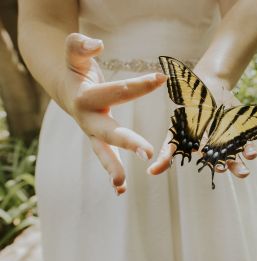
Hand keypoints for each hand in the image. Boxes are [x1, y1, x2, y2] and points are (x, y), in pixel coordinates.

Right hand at [58, 33, 166, 194]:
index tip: (162, 78)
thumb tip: (98, 44)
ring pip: (103, 151)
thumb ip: (81, 45)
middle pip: (108, 131)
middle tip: (147, 153)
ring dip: (113, 168)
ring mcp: (92, 132)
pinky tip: (121, 190)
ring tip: (121, 186)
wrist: (64, 89)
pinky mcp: (98, 139)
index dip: (139, 85)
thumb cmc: (75, 70)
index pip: (117, 91)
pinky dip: (111, 173)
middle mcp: (88, 119)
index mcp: (87, 97)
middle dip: (127, 141)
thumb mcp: (73, 52)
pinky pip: (105, 157)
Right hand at [147, 82, 256, 177]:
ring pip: (241, 154)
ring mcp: (232, 138)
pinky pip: (249, 139)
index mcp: (205, 149)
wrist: (203, 88)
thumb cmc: (187, 114)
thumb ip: (166, 153)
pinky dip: (252, 146)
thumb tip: (151, 172)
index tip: (219, 168)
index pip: (212, 162)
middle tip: (243, 173)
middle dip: (237, 168)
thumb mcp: (175, 132)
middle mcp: (220, 147)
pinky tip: (253, 151)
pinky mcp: (242, 129)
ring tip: (250, 166)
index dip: (217, 166)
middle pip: (230, 161)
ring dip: (247, 160)